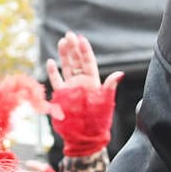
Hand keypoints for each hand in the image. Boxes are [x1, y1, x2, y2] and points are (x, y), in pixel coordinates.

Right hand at [45, 32, 120, 158]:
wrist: (84, 137)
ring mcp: (71, 89)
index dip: (85, 50)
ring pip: (67, 68)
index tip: (81, 38)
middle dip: (73, 48)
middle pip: (77, 62)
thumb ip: (109, 87)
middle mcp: (82, 83)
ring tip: (62, 42)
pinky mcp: (62, 96)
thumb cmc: (97, 121)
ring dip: (64, 56)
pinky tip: (50, 62)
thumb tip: (120, 74)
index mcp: (93, 83)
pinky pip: (56, 81)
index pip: (88, 63)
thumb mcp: (105, 103)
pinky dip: (53, 72)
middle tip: (69, 34)